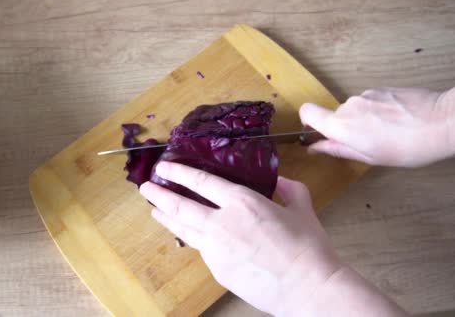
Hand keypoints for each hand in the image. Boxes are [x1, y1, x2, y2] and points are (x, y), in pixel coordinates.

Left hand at [139, 162, 341, 315]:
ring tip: (154, 210)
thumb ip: (289, 189)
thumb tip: (280, 182)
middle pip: (181, 205)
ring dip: (166, 217)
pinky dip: (193, 240)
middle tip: (146, 187)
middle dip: (160, 194)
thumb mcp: (302, 208)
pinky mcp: (216, 270)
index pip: (202, 182)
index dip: (180, 172)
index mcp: (243, 202)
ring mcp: (216, 248)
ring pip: (183, 229)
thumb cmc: (308, 247)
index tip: (164, 167)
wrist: (307, 288)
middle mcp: (222, 222)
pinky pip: (202, 250)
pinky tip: (191, 237)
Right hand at [299, 87, 448, 166]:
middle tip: (366, 142)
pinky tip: (396, 122)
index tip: (317, 133)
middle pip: (335, 115)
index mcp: (341, 125)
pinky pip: (370, 102)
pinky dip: (378, 112)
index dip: (308, 122)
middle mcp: (349, 106)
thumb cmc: (407, 147)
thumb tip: (315, 148)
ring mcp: (366, 94)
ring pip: (355, 109)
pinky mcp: (381, 89)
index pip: (307, 112)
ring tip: (387, 133)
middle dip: (345, 127)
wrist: (440, 123)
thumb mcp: (368, 156)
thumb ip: (337, 149)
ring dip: (364, 120)